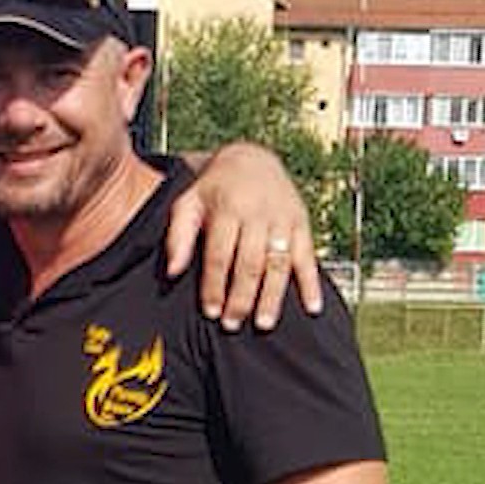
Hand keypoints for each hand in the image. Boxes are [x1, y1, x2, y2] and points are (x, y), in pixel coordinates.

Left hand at [165, 143, 322, 330]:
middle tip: (232, 324)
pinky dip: (312, 284)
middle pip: (250, 263)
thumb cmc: (213, 190)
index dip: (216, 286)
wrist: (252, 159)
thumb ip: (178, 237)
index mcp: (228, 210)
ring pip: (279, 264)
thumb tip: (172, 272)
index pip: (221, 256)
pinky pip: (309, 257)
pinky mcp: (302, 224)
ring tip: (263, 323)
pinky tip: (312, 307)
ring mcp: (283, 220)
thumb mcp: (188, 203)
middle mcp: (258, 215)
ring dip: (272, 296)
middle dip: (241, 297)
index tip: (211, 312)